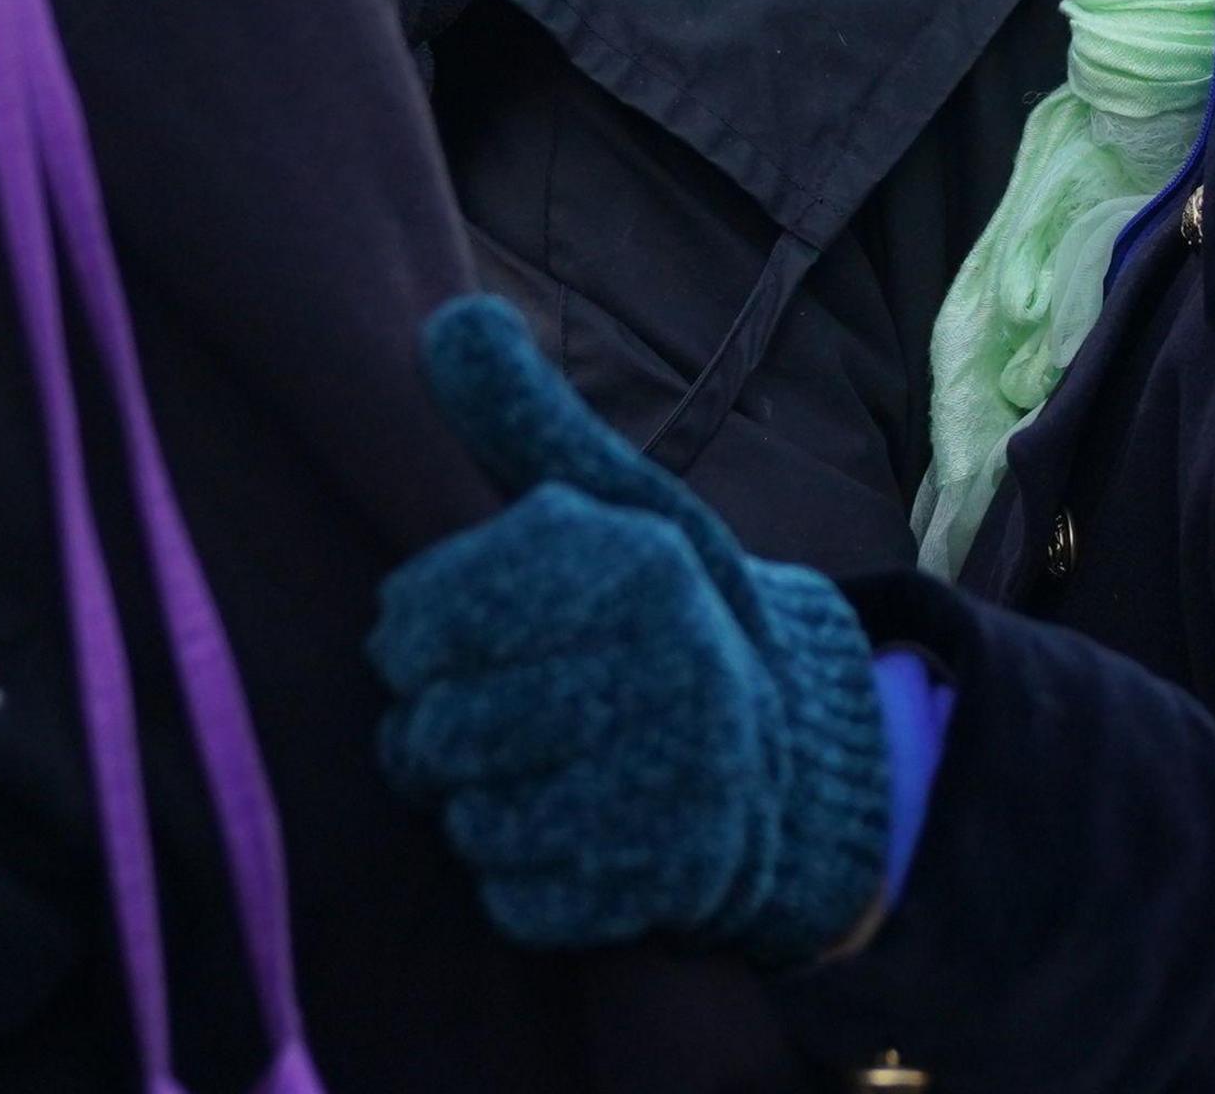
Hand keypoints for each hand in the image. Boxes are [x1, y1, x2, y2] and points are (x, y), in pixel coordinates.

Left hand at [369, 297, 891, 964]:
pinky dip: (523, 877)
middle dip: (438, 733)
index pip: (418, 620)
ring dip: (480, 807)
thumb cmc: (667, 622)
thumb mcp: (616, 509)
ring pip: (466, 821)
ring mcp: (668, 781)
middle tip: (490, 716)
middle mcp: (659, 668)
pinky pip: (514, 898)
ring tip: (535, 770)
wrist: (800, 755)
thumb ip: (525, 423)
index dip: (414, 638)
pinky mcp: (665, 880)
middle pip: (432, 732)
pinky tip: (570, 832)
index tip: (454, 638)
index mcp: (635, 567)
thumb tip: (448, 317)